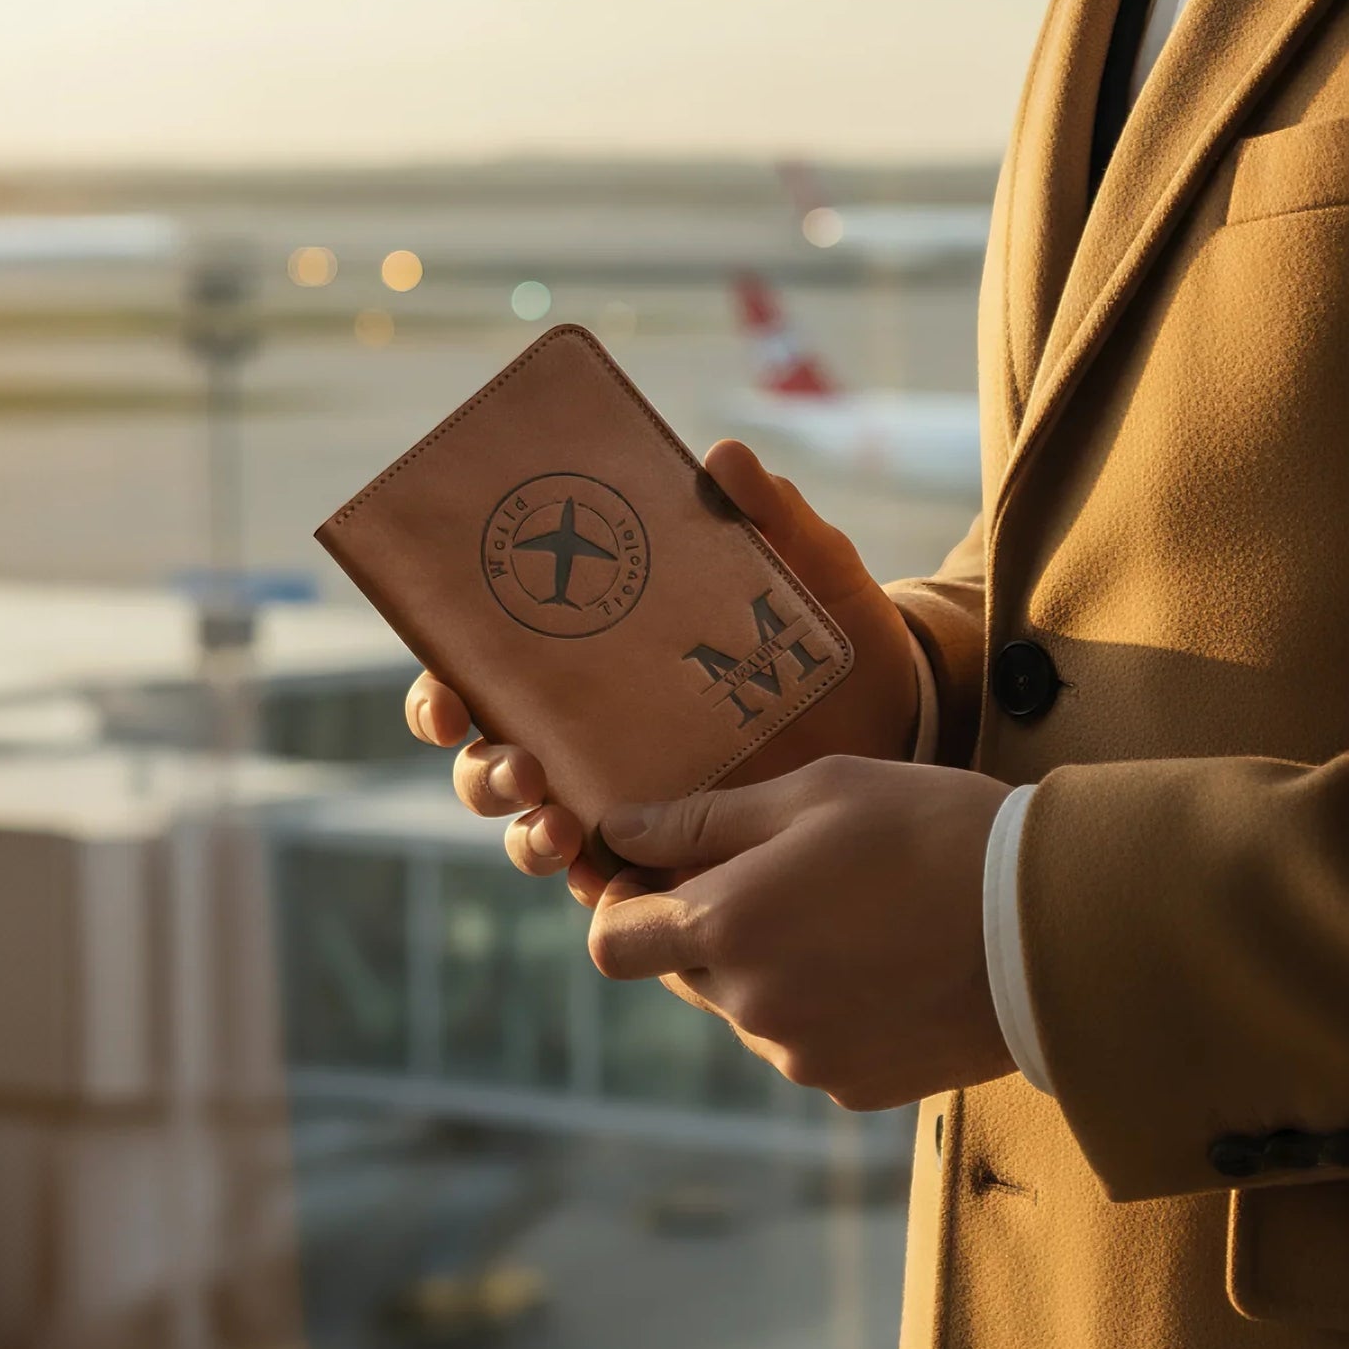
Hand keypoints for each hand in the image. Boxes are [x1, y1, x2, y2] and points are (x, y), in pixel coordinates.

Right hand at [404, 438, 926, 902]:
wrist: (905, 710)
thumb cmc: (834, 631)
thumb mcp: (810, 567)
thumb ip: (772, 516)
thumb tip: (723, 458)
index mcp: (595, 661)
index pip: (486, 675)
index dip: (444, 688)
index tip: (448, 692)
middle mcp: (592, 734)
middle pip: (492, 760)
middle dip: (482, 770)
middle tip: (519, 765)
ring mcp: (629, 799)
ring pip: (536, 831)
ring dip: (525, 836)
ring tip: (557, 827)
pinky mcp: (676, 852)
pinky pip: (614, 884)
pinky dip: (598, 890)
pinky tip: (610, 885)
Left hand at [586, 755, 1016, 1109]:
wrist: (1051, 924)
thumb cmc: (931, 830)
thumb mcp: (818, 790)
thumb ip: (705, 818)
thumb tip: (619, 827)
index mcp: (729, 925)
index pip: (613, 943)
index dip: (624, 904)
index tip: (665, 869)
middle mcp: (751, 1006)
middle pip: (680, 974)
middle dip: (706, 926)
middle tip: (782, 873)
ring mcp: (804, 1056)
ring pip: (746, 1008)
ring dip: (770, 966)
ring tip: (854, 912)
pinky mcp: (855, 1086)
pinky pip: (807, 1043)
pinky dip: (825, 1005)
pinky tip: (886, 960)